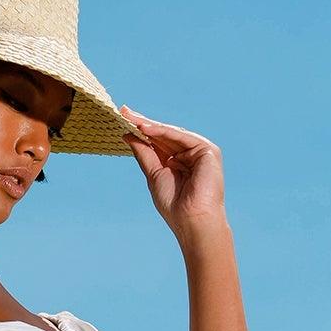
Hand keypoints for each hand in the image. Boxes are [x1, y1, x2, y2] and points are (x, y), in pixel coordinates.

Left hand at [119, 104, 229, 239]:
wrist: (191, 220)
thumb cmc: (174, 204)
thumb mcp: (153, 174)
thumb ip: (144, 153)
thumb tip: (128, 134)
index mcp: (178, 162)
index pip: (158, 142)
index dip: (141, 131)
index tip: (123, 119)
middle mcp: (190, 155)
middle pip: (164, 135)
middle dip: (144, 123)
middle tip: (124, 111)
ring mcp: (200, 152)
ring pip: (172, 134)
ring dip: (151, 125)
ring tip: (131, 118)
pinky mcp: (208, 151)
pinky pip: (181, 137)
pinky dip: (163, 131)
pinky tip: (146, 128)